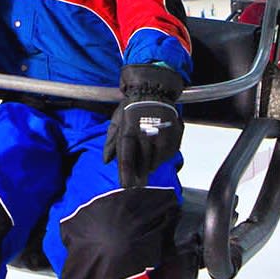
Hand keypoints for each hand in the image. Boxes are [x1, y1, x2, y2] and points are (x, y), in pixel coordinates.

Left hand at [102, 63, 183, 188]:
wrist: (154, 90)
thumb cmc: (132, 107)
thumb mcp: (117, 120)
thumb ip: (110, 141)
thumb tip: (106, 161)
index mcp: (129, 131)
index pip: (126, 158)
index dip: (126, 174)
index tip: (126, 188)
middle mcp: (145, 134)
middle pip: (142, 163)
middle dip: (139, 176)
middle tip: (137, 186)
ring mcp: (161, 135)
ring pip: (156, 161)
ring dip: (150, 166)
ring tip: (147, 161)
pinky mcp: (173, 136)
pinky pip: (167, 155)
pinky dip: (161, 157)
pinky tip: (157, 151)